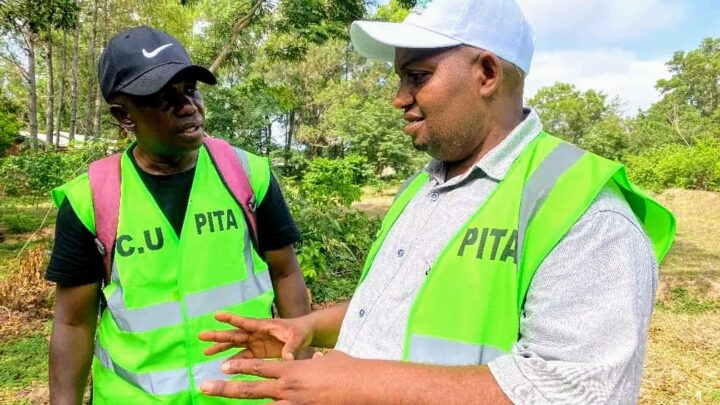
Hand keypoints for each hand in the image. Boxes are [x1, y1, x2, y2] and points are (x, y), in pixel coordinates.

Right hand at [199, 312, 313, 360]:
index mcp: (264, 326)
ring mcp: (256, 342)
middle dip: (218, 335)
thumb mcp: (297, 338)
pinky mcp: (259, 352)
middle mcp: (256, 333)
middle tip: (201, 335)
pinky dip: (233, 361)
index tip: (216, 315)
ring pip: (235, 345)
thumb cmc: (301, 332)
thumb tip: (288, 358)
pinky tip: (223, 366)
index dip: (231, 319)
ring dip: (221, 348)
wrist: (305, 335)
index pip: (245, 322)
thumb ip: (291, 348)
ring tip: (205, 352)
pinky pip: (243, 356)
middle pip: (234, 334)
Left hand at [200, 350, 359, 403]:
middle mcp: (287, 387)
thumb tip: (319, 359)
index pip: (259, 367)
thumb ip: (317, 361)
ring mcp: (293, 404)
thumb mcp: (329, 360)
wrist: (361, 385)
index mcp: (292, 369)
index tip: (223, 367)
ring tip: (220, 404)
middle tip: (203, 387)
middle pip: (249, 388)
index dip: (240, 367)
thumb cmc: (348, 370)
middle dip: (224, 389)